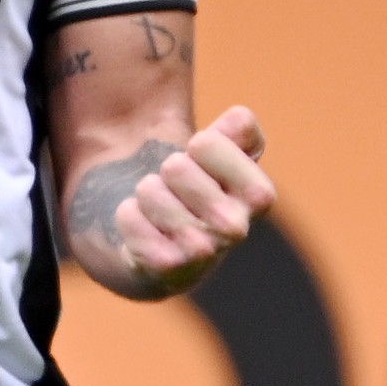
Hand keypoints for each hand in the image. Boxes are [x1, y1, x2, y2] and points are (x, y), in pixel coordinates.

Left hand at [112, 107, 273, 294]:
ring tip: (162, 210)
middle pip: (175, 166)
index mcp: (258, 195)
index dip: (197, 146)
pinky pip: (129, 217)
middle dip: (167, 171)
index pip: (208, 143)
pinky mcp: (166, 267)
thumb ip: (236, 130)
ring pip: (149, 190)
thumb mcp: (221, 155)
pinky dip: (128, 215)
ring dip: (146, 194)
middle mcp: (236, 228)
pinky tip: (146, 230)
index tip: (204, 165)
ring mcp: (202, 252)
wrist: (166, 246)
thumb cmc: (199, 189)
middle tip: (179, 191)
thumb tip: (240, 118)